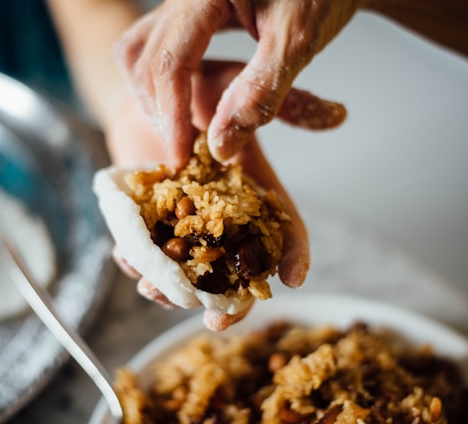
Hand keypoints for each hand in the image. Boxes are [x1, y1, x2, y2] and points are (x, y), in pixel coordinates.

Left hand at [106, 60, 322, 329]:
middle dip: (229, 300)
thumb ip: (277, 105)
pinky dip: (136, 260)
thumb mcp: (237, 87)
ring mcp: (186, 220)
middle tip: (216, 321)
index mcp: (252, 190)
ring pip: (188, 270)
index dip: (294, 253)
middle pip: (236, 268)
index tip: (294, 280)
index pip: (283, 227)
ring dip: (173, 288)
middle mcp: (223, 214)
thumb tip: (339, 116)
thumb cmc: (196, 84)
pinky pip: (146, 250)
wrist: (146, 88)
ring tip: (155, 290)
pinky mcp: (151, 219)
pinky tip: (128, 261)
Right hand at [116, 0, 355, 167]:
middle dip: (164, 112)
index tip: (180, 158)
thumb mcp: (296, 42)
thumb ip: (259, 92)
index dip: (173, 116)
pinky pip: (148, 43)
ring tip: (180, 130)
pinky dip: (155, 78)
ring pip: (139, 54)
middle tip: (187, 152)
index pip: (171, 62)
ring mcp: (181, 1)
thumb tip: (221, 147)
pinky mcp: (185, 11)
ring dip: (154, 98)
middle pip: (147, 61)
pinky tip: (176, 100)